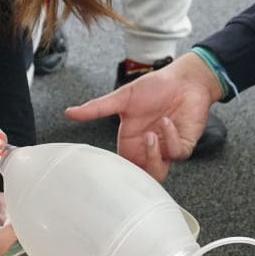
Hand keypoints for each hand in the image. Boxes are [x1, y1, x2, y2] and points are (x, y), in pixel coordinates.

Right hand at [65, 53, 221, 180]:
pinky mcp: (184, 145)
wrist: (185, 78)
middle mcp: (147, 148)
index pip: (121, 166)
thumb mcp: (123, 98)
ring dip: (153, 158)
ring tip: (150, 136)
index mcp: (131, 141)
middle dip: (137, 172)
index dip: (118, 172)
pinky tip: (167, 122)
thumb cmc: (156, 86)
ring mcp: (166, 148)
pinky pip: (176, 154)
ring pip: (158, 172)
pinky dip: (170, 140)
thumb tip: (69, 112)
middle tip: (134, 155)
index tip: (111, 169)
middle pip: (140, 176)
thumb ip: (97, 108)